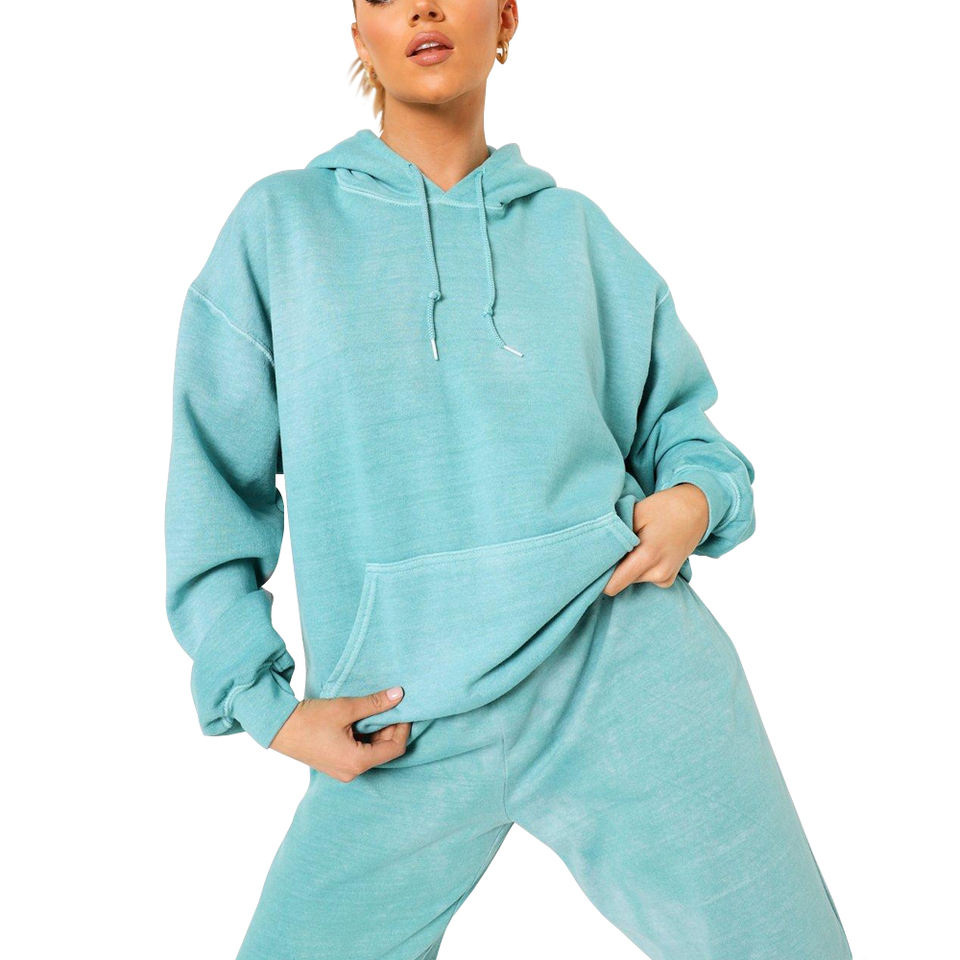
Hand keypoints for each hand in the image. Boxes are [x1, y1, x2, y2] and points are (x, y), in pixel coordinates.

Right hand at [268, 687, 410, 780]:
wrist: (279, 727)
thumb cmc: (310, 719)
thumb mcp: (346, 708)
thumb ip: (375, 703)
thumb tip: (399, 694)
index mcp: (357, 762)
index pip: (395, 748)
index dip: (403, 728)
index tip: (404, 709)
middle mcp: (352, 772)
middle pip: (384, 750)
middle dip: (389, 727)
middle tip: (388, 705)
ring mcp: (343, 770)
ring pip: (372, 751)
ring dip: (377, 731)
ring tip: (373, 709)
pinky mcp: (336, 764)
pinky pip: (360, 752)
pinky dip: (365, 736)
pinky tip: (360, 719)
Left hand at [603, 483, 708, 595]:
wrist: (696, 510)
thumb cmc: (664, 508)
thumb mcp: (636, 513)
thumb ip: (617, 535)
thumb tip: (597, 553)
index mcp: (648, 556)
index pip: (613, 584)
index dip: (600, 576)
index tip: (595, 563)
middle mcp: (658, 572)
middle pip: (621, 581)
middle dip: (615, 567)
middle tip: (618, 546)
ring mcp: (666, 577)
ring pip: (632, 580)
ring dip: (628, 566)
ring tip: (636, 545)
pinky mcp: (669, 578)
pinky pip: (645, 579)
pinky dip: (641, 568)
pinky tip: (647, 551)